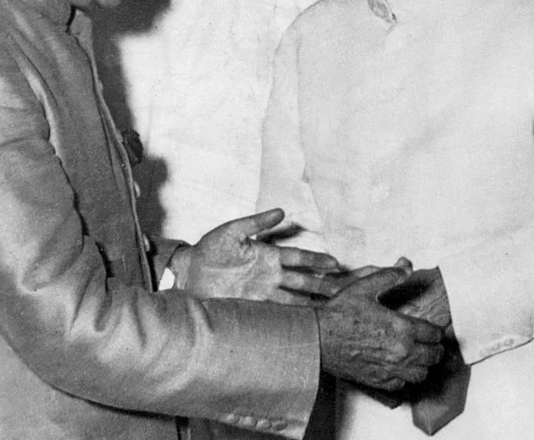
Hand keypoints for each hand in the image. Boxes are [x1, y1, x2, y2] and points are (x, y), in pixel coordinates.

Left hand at [176, 209, 338, 302]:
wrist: (188, 272)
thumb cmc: (209, 248)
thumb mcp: (232, 230)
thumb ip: (257, 222)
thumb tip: (282, 211)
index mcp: (268, 255)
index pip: (298, 258)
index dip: (316, 260)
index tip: (335, 263)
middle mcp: (270, 275)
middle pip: (303, 280)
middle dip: (323, 284)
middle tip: (345, 289)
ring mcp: (263, 292)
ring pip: (295, 298)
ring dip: (312, 302)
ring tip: (332, 308)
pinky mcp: (252, 306)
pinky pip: (276, 312)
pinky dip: (292, 317)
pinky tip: (305, 321)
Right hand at [315, 266, 445, 390]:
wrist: (318, 339)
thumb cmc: (338, 315)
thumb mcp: (364, 287)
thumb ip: (389, 276)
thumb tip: (406, 266)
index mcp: (402, 328)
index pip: (434, 334)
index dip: (436, 331)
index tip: (432, 329)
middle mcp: (401, 352)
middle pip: (433, 356)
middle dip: (434, 348)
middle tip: (430, 343)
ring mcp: (390, 369)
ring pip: (421, 374)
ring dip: (423, 365)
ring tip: (418, 356)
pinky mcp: (378, 380)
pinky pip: (402, 385)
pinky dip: (404, 377)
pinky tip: (398, 367)